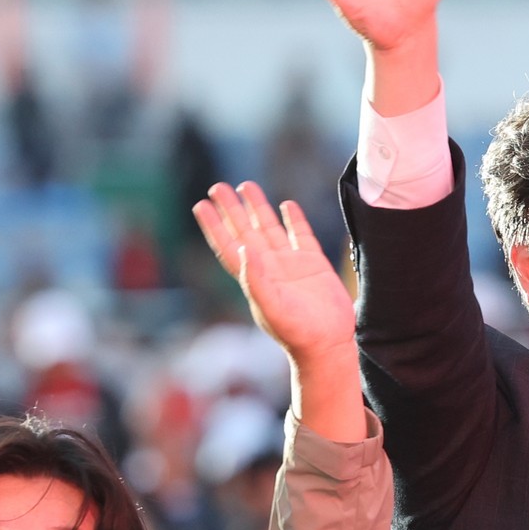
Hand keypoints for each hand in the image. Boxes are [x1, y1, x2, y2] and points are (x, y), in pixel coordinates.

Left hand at [193, 181, 364, 441]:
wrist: (328, 344)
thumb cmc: (297, 332)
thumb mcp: (272, 307)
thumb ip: (256, 279)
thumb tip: (243, 248)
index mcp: (253, 278)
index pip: (228, 246)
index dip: (214, 226)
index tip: (201, 205)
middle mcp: (268, 267)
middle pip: (245, 231)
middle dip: (231, 209)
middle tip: (217, 187)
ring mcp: (290, 264)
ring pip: (269, 228)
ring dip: (257, 208)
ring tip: (246, 186)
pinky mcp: (313, 264)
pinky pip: (300, 235)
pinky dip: (293, 220)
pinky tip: (287, 205)